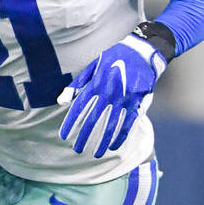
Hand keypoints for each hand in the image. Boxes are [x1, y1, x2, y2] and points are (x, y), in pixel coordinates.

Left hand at [57, 33, 165, 156]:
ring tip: (96, 154)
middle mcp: (109, 92)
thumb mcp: (93, 67)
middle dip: (85, 136)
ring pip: (111, 123)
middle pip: (94, 119)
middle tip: (77, 150)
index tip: (64, 136)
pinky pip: (129, 122)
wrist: (142, 50)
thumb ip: (77, 85)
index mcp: (96, 83)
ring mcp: (124, 97)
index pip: (79, 107)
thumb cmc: (114, 58)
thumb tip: (60, 102)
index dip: (71, 122)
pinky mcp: (138, 100)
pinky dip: (122, 135)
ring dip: (103, 140)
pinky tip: (114, 146)